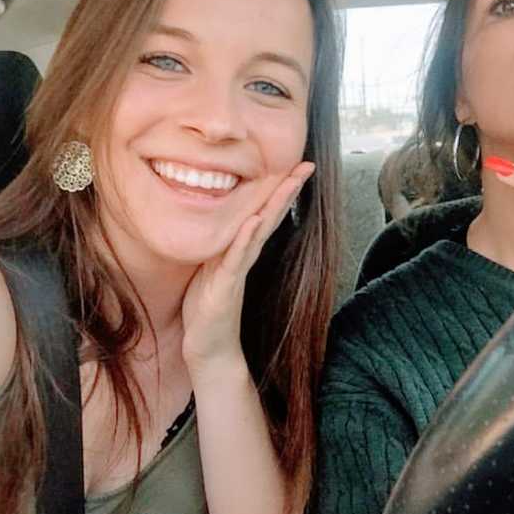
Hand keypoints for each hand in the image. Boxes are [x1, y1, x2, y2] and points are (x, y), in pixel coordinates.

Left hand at [180, 162, 314, 376]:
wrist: (209, 348)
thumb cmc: (207, 307)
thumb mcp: (211, 267)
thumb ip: (220, 245)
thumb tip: (223, 222)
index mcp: (241, 249)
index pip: (264, 213)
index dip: (280, 189)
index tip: (296, 165)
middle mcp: (245, 256)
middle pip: (270, 216)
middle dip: (288, 190)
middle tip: (306, 165)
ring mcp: (238, 270)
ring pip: (259, 231)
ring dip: (274, 206)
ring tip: (288, 182)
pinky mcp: (226, 286)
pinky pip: (236, 258)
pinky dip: (244, 239)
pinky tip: (252, 221)